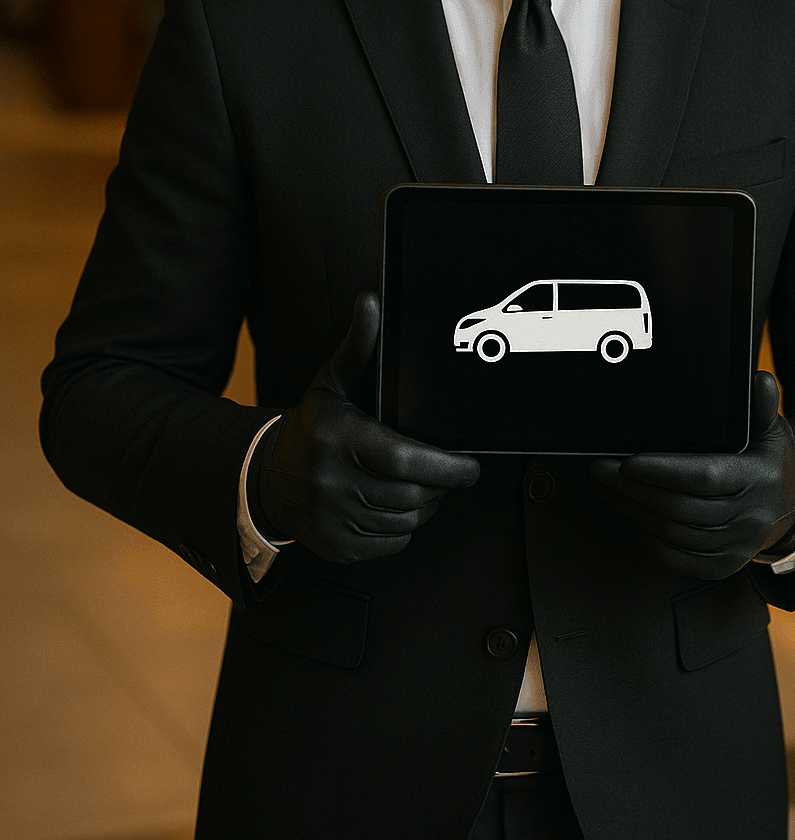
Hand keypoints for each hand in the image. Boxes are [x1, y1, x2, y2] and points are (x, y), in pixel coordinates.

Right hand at [253, 291, 479, 562]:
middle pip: (413, 494)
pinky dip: (404, 527)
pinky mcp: (338, 549)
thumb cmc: (312, 428)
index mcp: (339, 440)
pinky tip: (395, 505)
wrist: (269, 481)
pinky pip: (393, 543)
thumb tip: (371, 301)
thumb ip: (358, 345)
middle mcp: (333, 483)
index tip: (470, 467)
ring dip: (425, 506)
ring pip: (407, 521)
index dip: (445, 467)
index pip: (405, 460)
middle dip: (439, 485)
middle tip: (446, 473)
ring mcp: (334, 520)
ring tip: (421, 486)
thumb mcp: (333, 384)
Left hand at [590, 371, 794, 579]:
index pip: (705, 476)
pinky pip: (677, 558)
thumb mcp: (771, 431)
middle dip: (633, 488)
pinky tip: (628, 518)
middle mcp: (749, 516)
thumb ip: (761, 406)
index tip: (629, 461)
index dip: (663, 470)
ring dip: (632, 511)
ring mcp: (735, 545)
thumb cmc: (771, 464)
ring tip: (606, 488)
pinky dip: (647, 539)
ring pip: (674, 533)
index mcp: (759, 478)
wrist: (792, 511)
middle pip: (681, 507)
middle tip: (601, 469)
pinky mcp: (721, 565)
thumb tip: (758, 380)